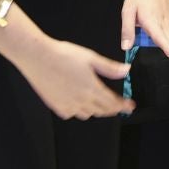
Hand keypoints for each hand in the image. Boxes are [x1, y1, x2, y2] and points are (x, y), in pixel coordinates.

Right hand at [19, 34, 133, 120]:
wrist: (37, 57)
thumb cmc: (63, 54)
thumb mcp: (90, 57)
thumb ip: (109, 67)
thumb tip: (126, 71)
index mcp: (92, 88)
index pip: (113, 102)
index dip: (123, 105)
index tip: (130, 106)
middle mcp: (81, 100)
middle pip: (102, 111)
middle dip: (113, 109)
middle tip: (119, 106)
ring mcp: (68, 105)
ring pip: (87, 114)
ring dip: (96, 110)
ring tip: (99, 103)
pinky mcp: (56, 106)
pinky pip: (72, 114)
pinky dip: (78, 110)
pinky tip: (78, 103)